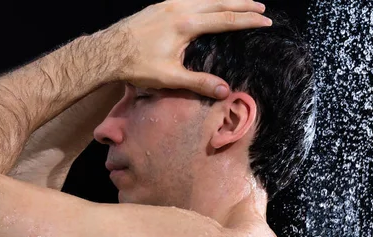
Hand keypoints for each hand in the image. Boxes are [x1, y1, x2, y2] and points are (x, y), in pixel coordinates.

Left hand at [105, 0, 270, 98]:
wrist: (107, 52)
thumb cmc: (137, 65)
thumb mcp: (170, 78)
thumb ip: (199, 83)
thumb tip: (225, 90)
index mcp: (186, 24)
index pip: (226, 20)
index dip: (248, 20)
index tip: (266, 21)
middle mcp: (180, 8)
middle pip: (219, 3)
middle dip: (242, 5)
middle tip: (261, 7)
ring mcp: (169, 4)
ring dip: (225, 1)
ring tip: (240, 4)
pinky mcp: (160, 6)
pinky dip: (206, 2)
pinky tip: (208, 6)